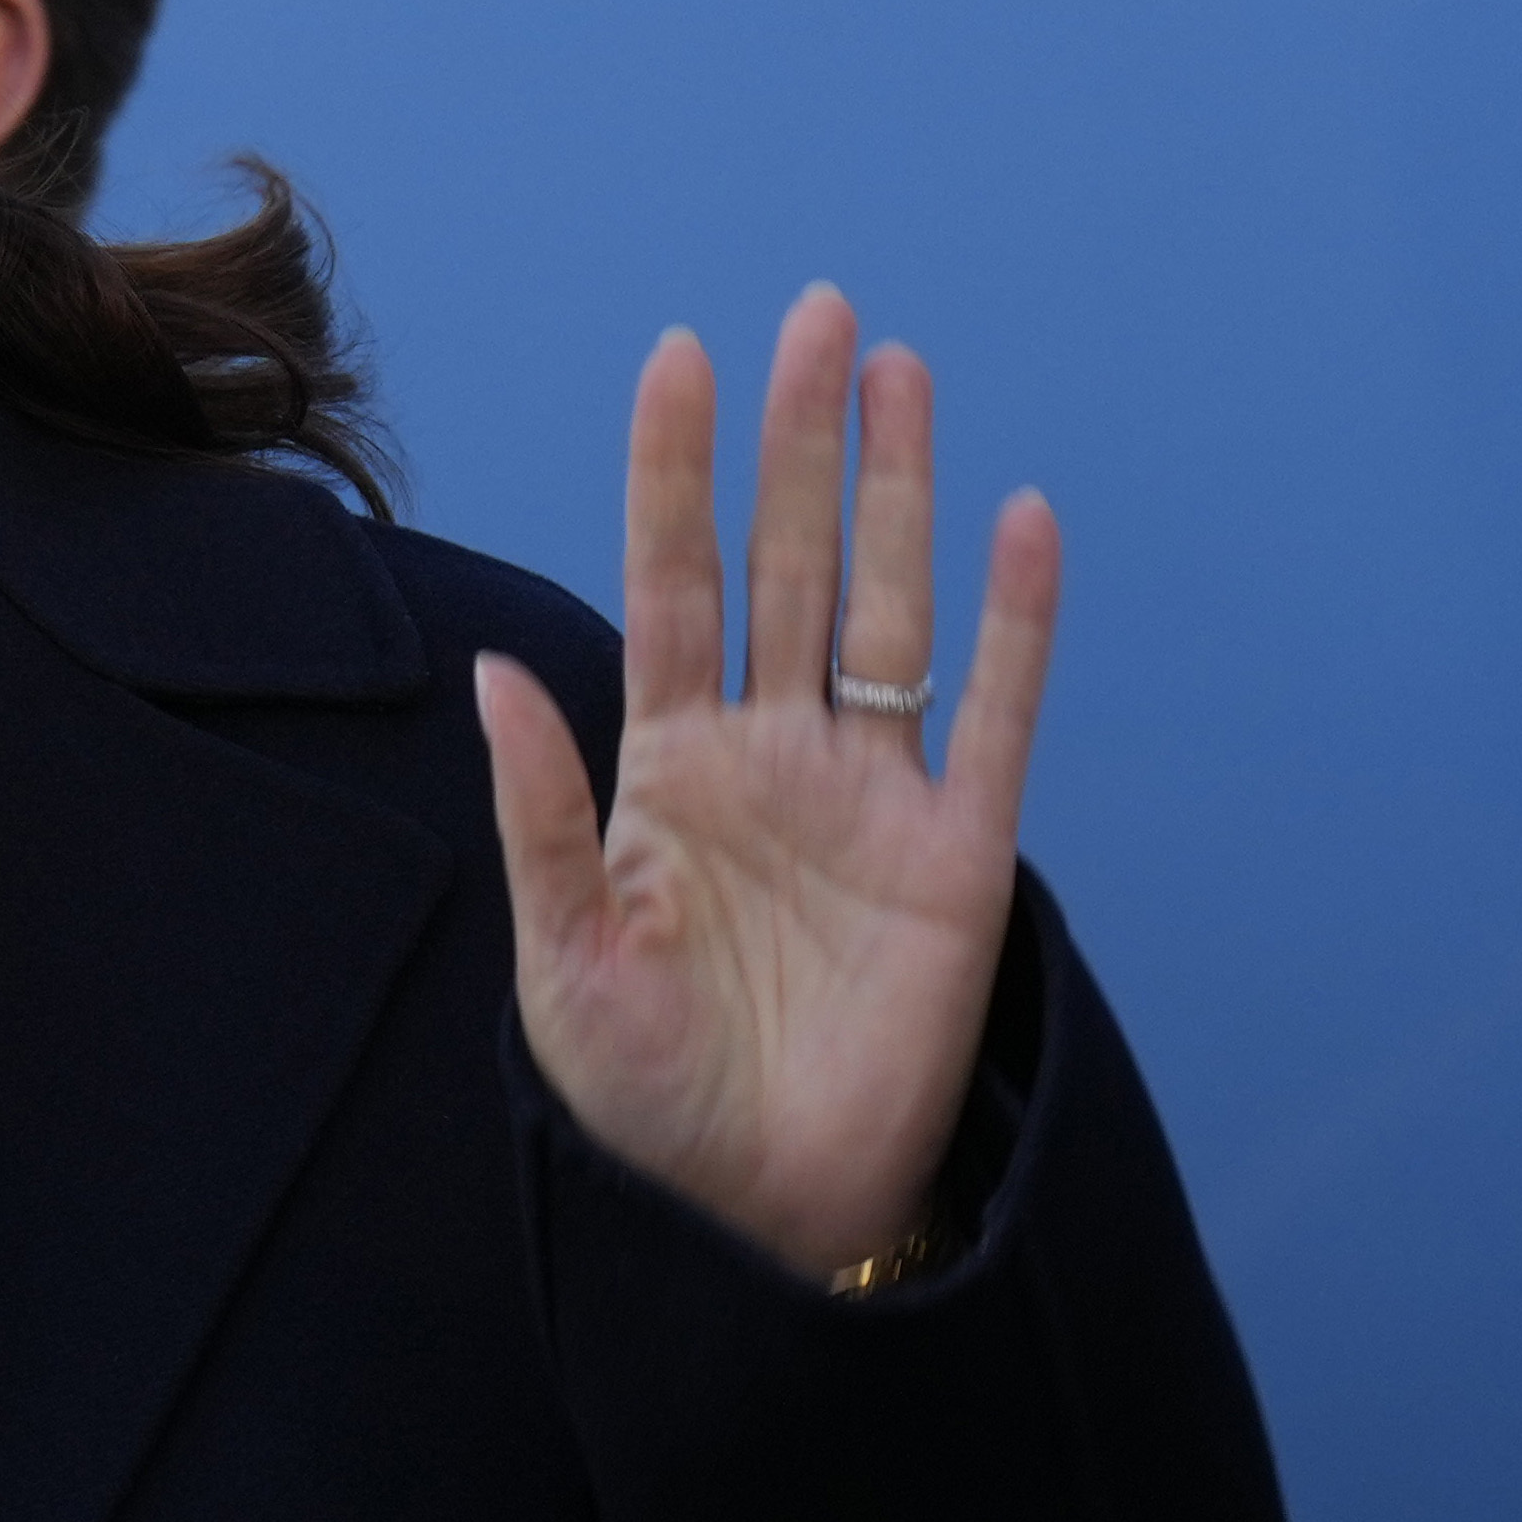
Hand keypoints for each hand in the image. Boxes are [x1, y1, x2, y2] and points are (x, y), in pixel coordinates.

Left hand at [475, 285, 1056, 1277]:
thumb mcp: (560, 961)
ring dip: (896, 492)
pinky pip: (994, 715)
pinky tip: (1022, 520)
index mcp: (665, 771)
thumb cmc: (644, 1098)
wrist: (756, 1207)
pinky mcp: (958, 854)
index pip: (673, 586)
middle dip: (796, 443)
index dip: (676, 474)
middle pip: (789, 565)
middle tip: (815, 314)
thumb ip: (540, 816)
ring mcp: (870, 794)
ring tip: (898, 372)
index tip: (676, 355)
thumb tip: (499, 672)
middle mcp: (772, 756)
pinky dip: (1014, 620)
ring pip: (887, 607)